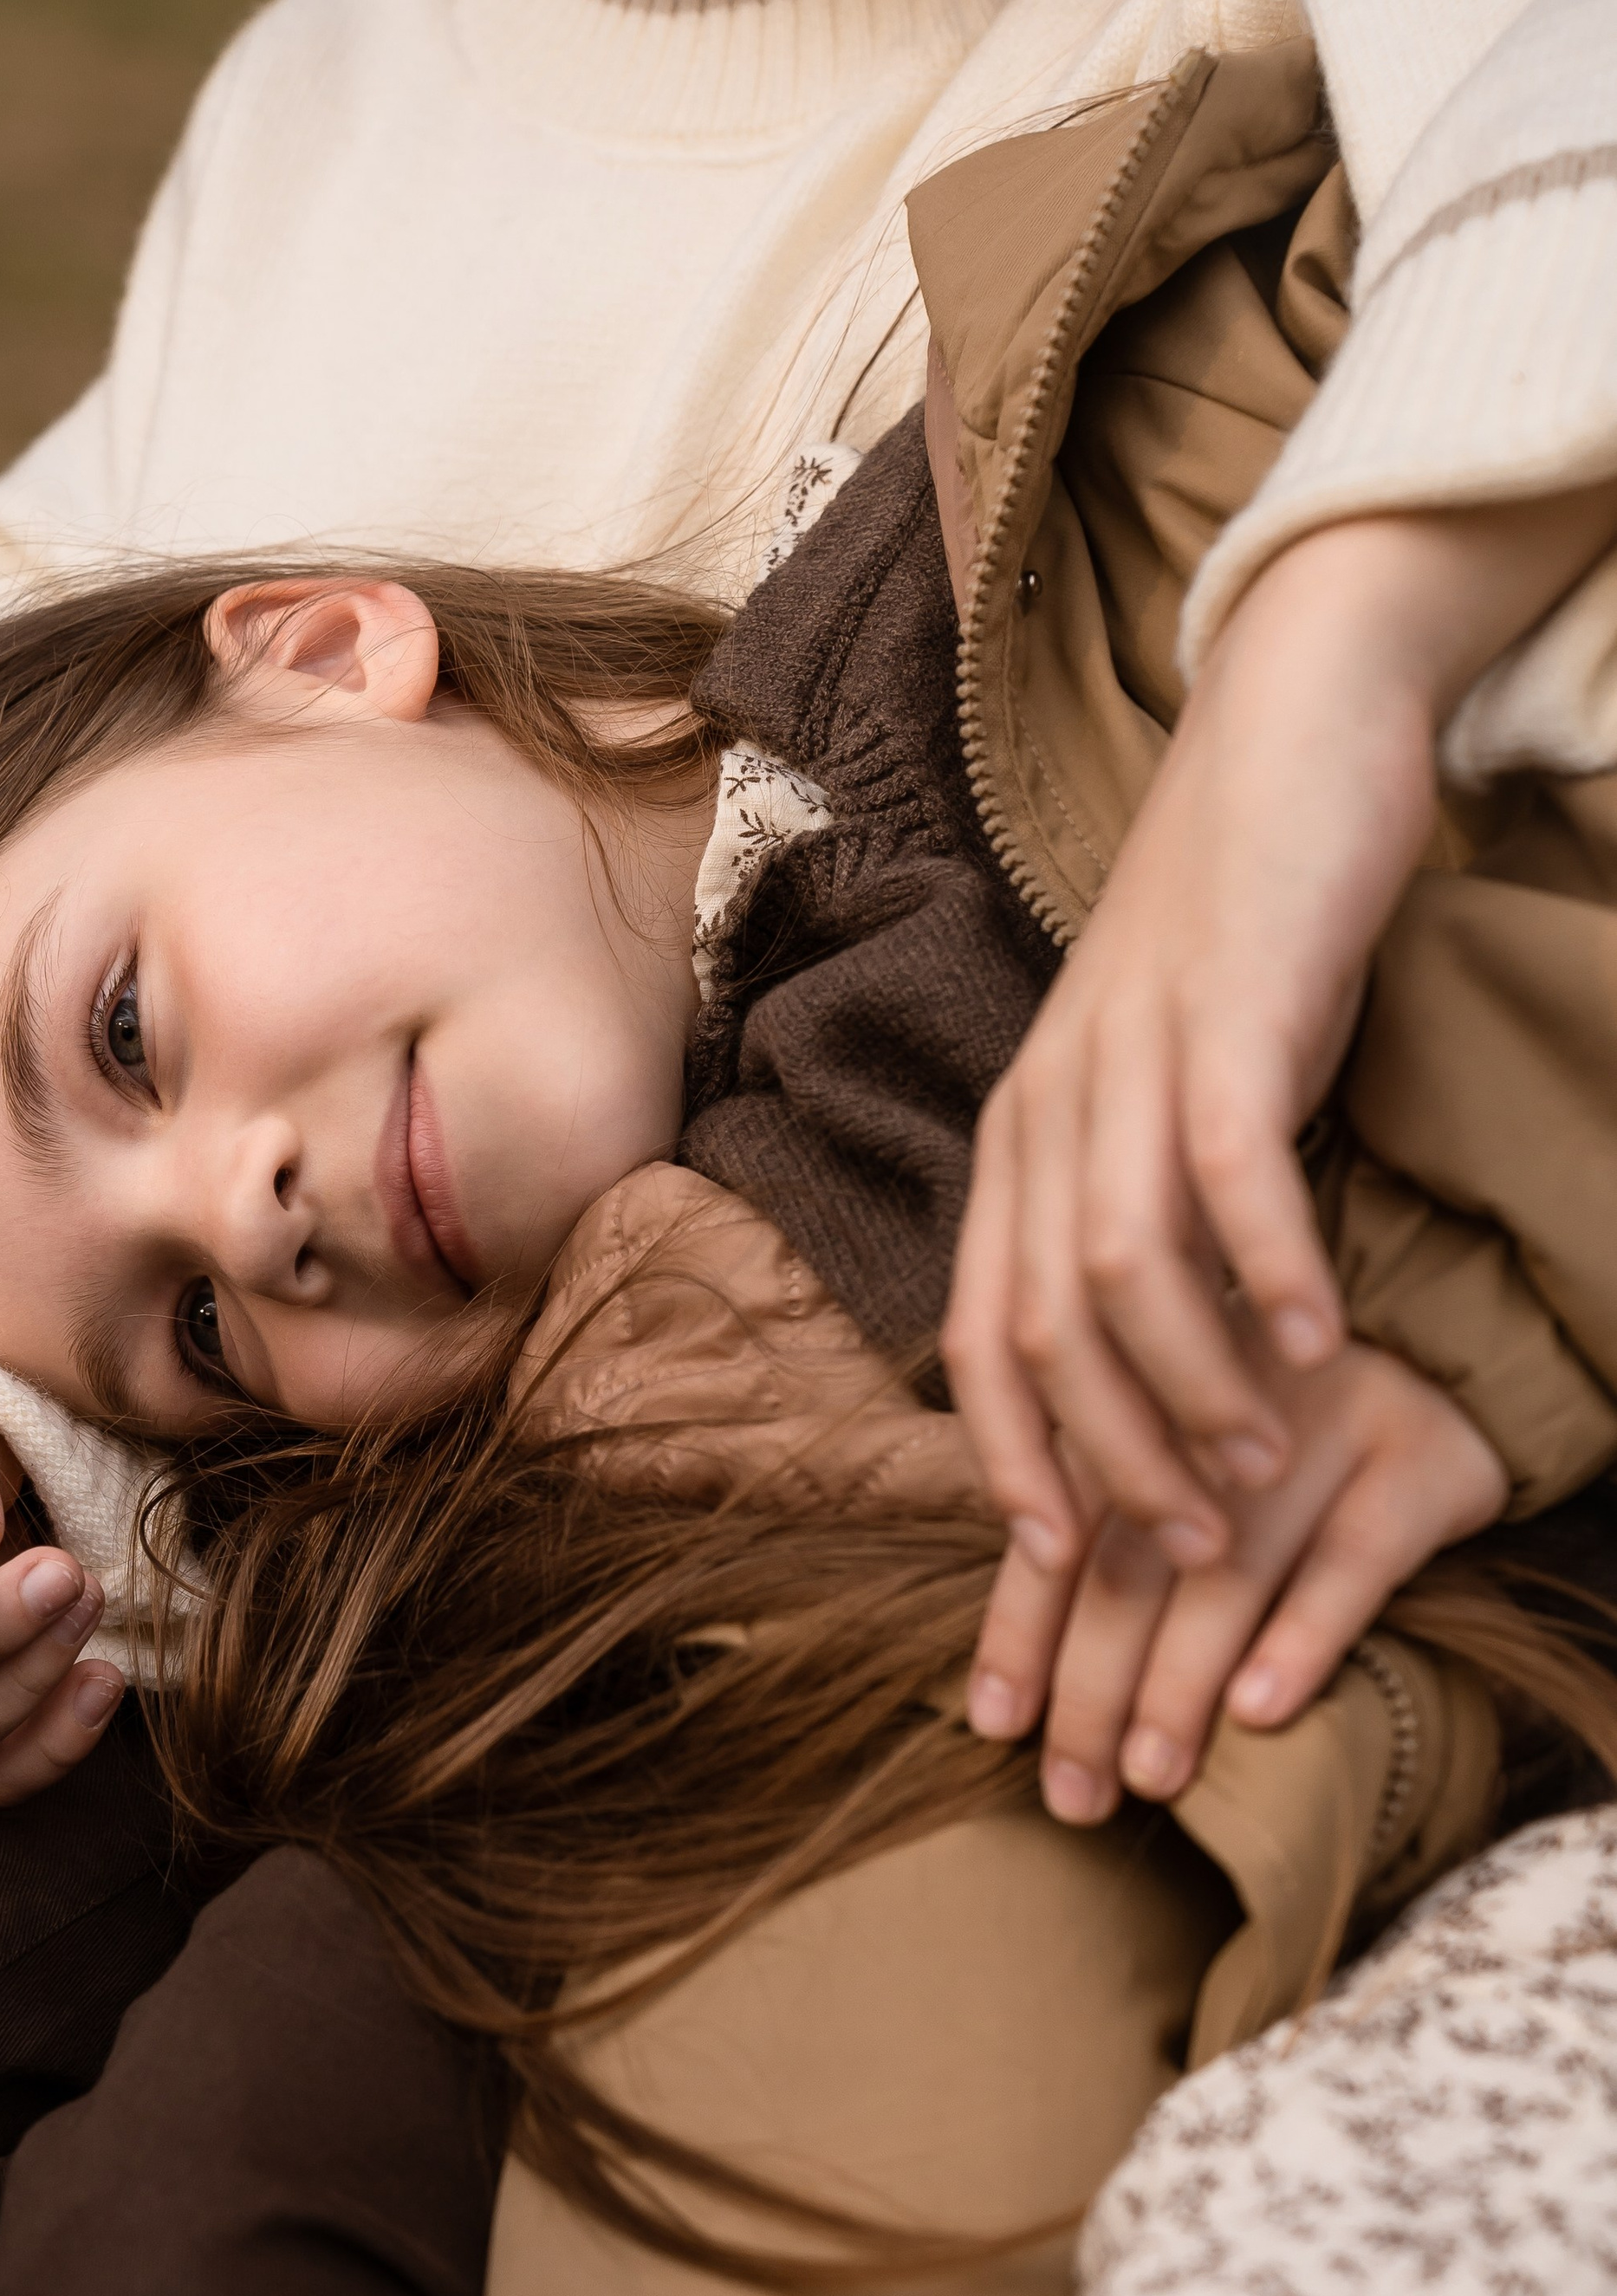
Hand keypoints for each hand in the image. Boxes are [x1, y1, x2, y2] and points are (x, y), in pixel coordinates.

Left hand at [945, 484, 1616, 1582]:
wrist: (1288, 735)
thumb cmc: (1235, 933)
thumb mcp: (1159, 1086)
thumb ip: (1139, 1205)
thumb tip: (1144, 1353)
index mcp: (1019, 1135)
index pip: (976, 1337)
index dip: (1009, 1458)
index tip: (1062, 1560)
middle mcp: (1047, 1104)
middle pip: (1041, 1330)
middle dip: (1106, 1461)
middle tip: (1180, 1549)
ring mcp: (1125, 1056)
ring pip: (1124, 1273)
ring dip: (1187, 1390)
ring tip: (1252, 1472)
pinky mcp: (1224, 1012)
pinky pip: (1232, 1173)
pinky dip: (1267, 1272)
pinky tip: (1319, 1344)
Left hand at [967, 1335, 1505, 1823]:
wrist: (1450, 1363)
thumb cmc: (1281, 1455)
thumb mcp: (1181, 1468)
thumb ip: (1102, 1544)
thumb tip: (1008, 1701)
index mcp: (1140, 1404)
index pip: (1060, 1532)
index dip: (1021, 1631)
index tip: (997, 1727)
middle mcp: (1215, 1410)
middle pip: (1132, 1562)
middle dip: (1092, 1688)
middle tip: (1076, 1796)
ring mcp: (1319, 1427)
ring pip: (1229, 1572)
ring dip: (1179, 1686)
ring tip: (1152, 1776)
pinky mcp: (1418, 1460)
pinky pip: (1351, 1561)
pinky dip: (1298, 1641)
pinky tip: (1258, 1714)